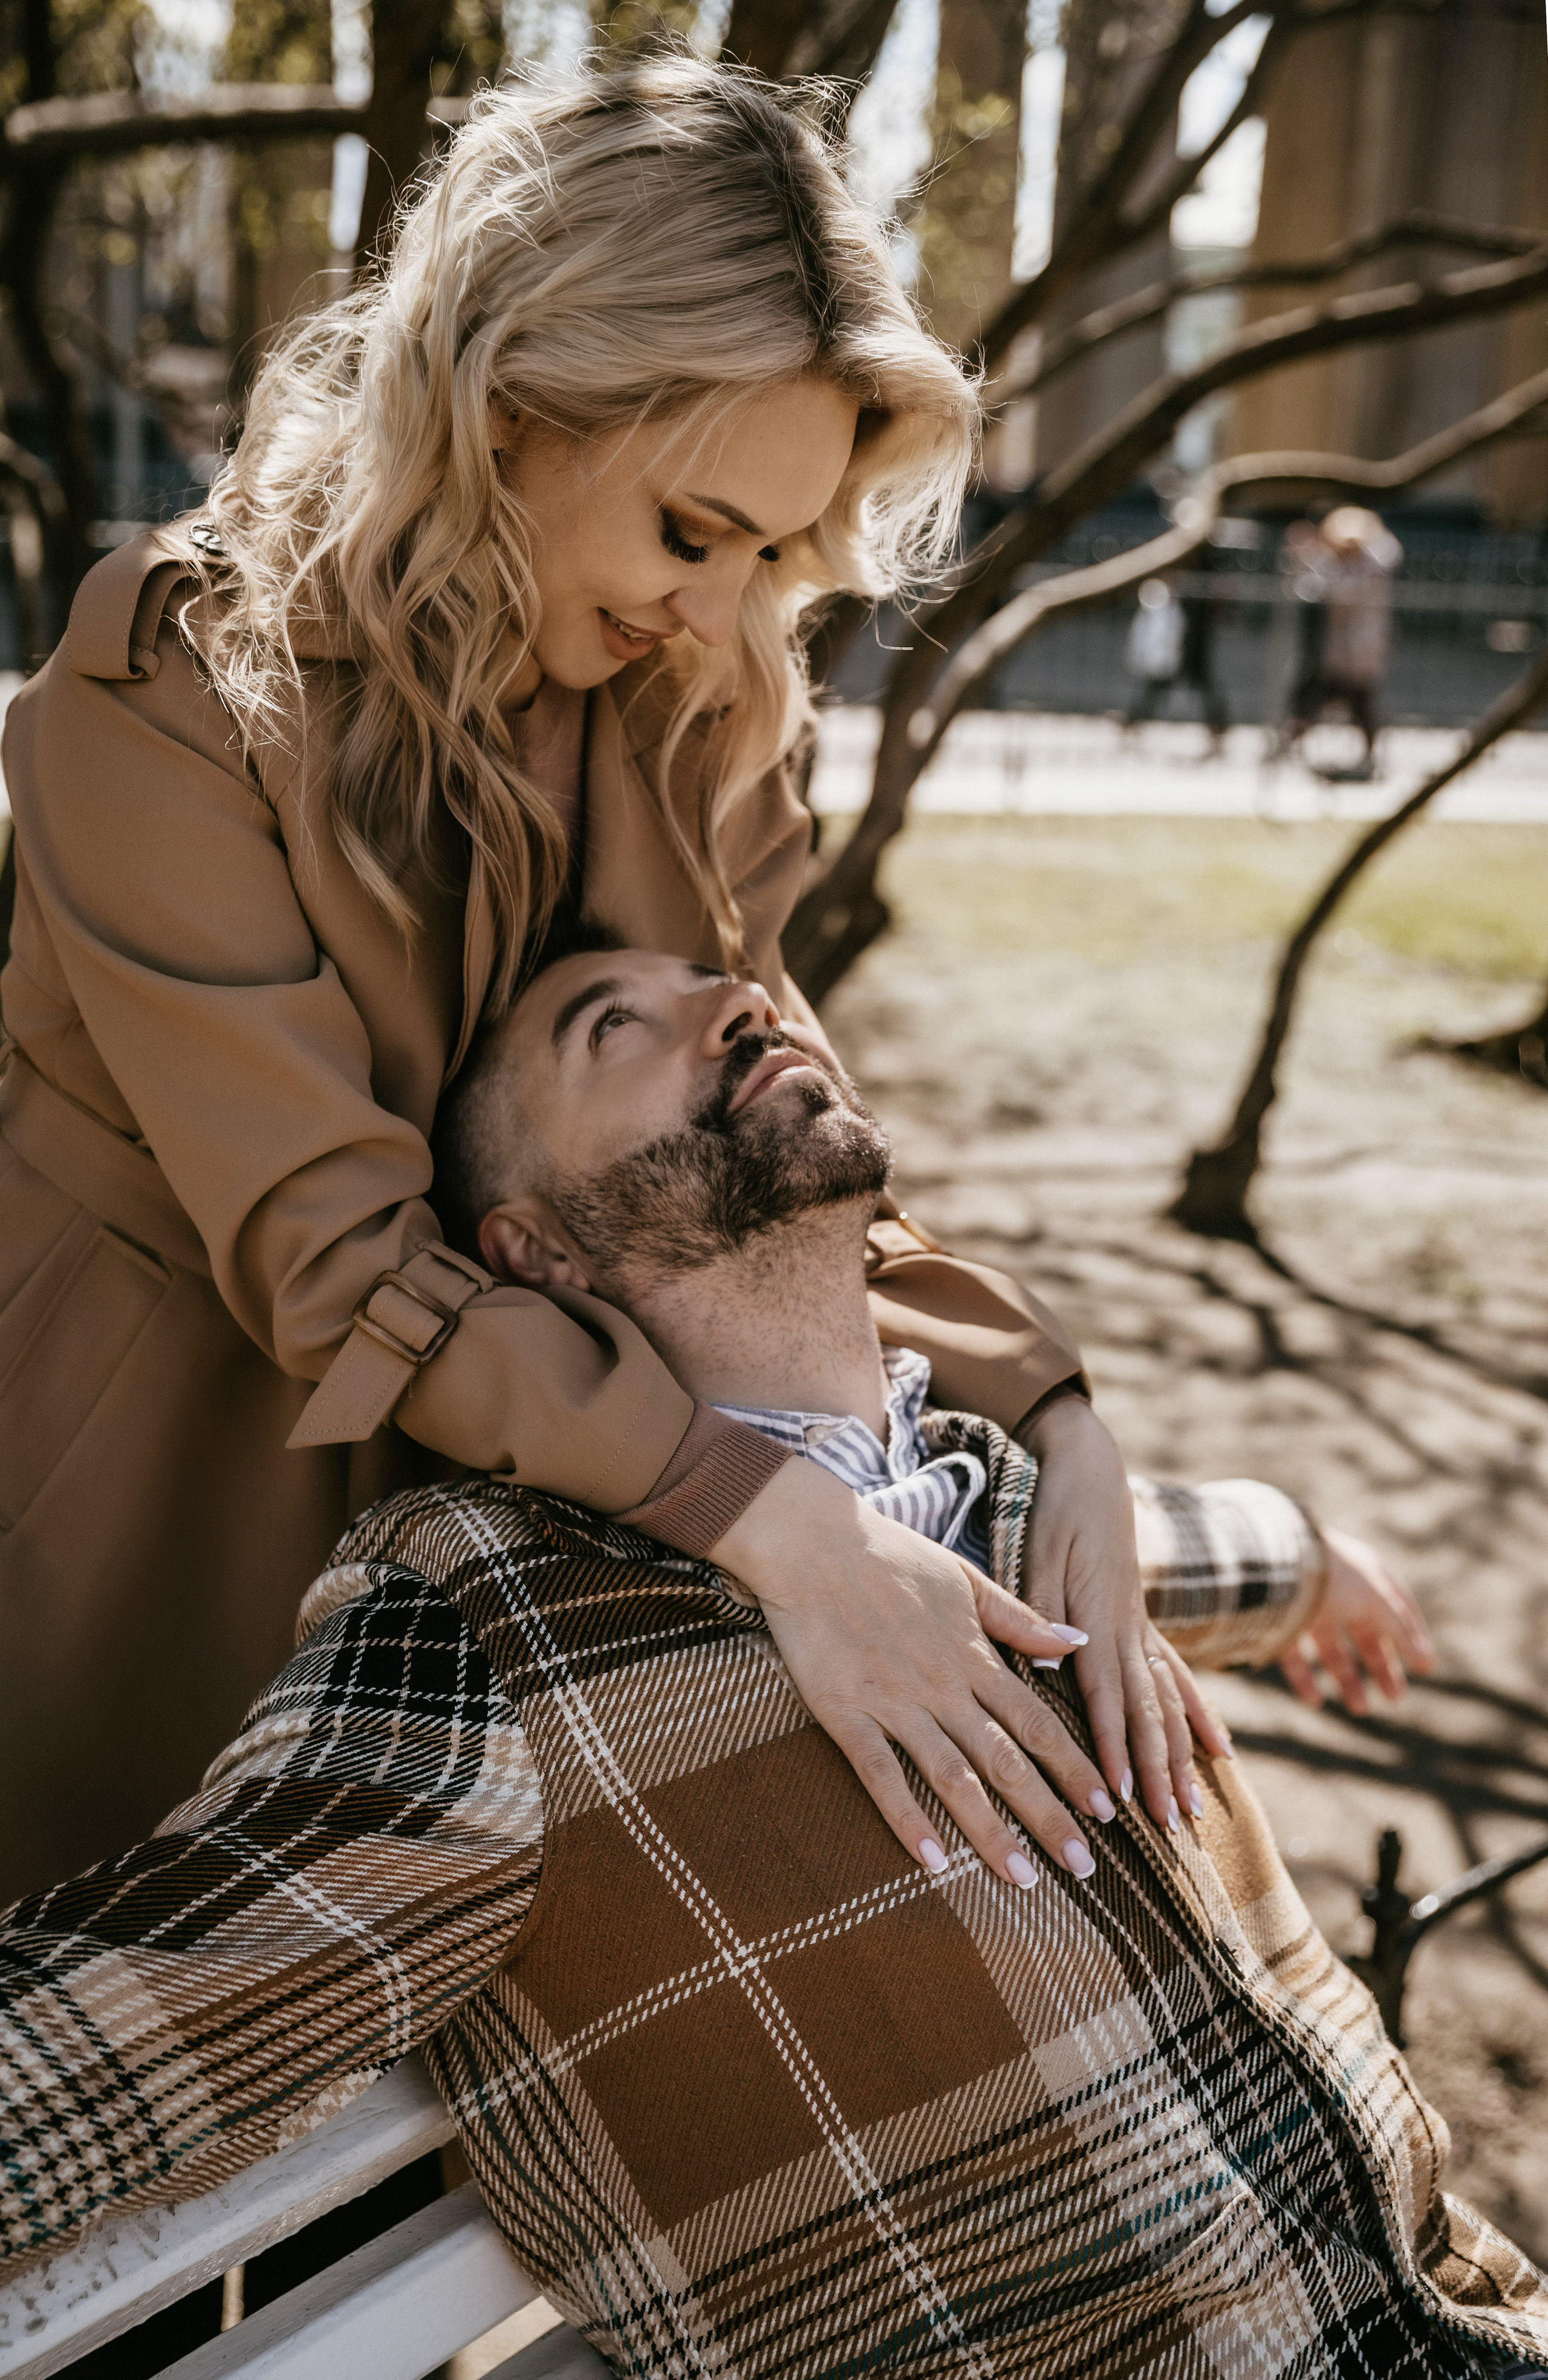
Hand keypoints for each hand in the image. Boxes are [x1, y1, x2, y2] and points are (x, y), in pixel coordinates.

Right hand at [711, 1456, 1118, 1885]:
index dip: (1073, 1768)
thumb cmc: (889, 1555)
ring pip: (953, 1779)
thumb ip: (1019, 1618)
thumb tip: (1077, 1641)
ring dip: (991, 1832)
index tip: (1107, 1809)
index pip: (1037, 1722)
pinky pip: (881, 1776)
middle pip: (1006, 1761)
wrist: (812, 1541)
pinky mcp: (846, 1714)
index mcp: (973, 1655)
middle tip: (1085, 1868)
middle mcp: (942, 1687)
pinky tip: (933, 1862)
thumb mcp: (965, 1577)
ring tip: (1024, 1880)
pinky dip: (907, 1819)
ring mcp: (894, 1704)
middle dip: (1049, 1816)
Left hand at [1018, 1397, 1232, 1830]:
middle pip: (1150, 1713)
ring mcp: (1143, 1628)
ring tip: (1195, 1810)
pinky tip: (1220, 1751)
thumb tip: (1052, 1667)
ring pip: (1170, 1703)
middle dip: (1159, 1772)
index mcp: (1099, 1619)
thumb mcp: (1037, 1552)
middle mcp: (1129, 1632)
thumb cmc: (1055, 1508)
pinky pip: (1180, 1677)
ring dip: (1182, 1758)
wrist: (1090, 1466)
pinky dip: (1199, 1716)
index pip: (1108, 1697)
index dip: (1114, 1749)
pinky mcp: (1144, 1621)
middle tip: (1172, 1828)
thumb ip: (1043, 1611)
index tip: (1120, 1797)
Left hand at [1280, 1528, 1434, 1713]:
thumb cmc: (1331, 1578)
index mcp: (1365, 1575)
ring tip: (1360, 1710)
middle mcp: (1336, 1590)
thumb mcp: (1374, 1602)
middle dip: (1381, 1665)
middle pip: (1364, 1632)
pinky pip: (1293, 1655)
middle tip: (1394, 1698)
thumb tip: (1424, 1660)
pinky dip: (1304, 1679)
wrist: (1273, 1566)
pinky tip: (1315, 1702)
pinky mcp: (1276, 1622)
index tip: (1424, 1666)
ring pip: (1331, 1648)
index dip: (1411, 1636)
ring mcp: (1305, 1605)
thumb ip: (1399, 1630)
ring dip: (1347, 1679)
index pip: (1396, 1607)